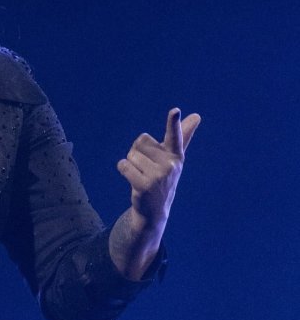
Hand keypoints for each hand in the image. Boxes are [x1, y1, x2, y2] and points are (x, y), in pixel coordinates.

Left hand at [117, 107, 200, 228]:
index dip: (174, 122)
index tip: (175, 111)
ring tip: (140, 174)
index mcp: (176, 155)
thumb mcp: (174, 158)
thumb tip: (197, 116)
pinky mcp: (144, 185)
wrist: (155, 209)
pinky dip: (123, 168)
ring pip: (131, 154)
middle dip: (138, 151)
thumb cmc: (164, 177)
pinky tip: (131, 177)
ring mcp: (158, 176)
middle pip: (141, 141)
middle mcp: (170, 165)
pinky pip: (124, 166)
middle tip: (146, 166)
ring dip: (131, 162)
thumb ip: (183, 135)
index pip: (175, 135)